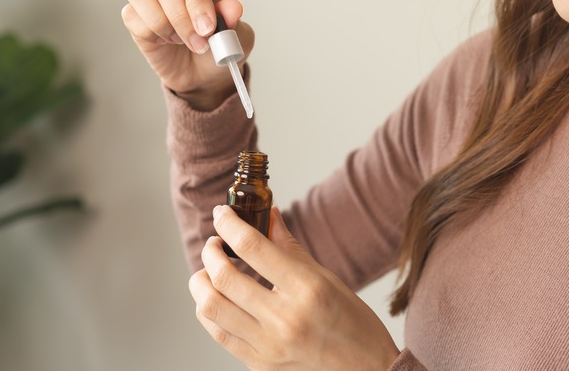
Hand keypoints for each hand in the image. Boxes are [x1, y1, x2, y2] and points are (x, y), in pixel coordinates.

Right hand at [121, 0, 254, 110]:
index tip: (207, 29)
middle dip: (181, 19)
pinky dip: (148, 34)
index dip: (199, 0)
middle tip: (198, 45)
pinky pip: (131, 15)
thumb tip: (233, 8)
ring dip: (162, 25)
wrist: (203, 74)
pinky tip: (164, 41)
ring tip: (180, 41)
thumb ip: (235, 23)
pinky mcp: (136, 12)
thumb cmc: (220, 49)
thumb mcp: (238, 39)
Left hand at [189, 206, 399, 370]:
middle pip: (223, 278)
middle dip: (210, 253)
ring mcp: (269, 346)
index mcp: (306, 289)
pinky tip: (216, 298)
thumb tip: (268, 214)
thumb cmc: (353, 322)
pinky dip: (208, 310)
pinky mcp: (259, 364)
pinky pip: (218, 333)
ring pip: (210, 308)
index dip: (229, 224)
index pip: (252, 247)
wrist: (367, 369)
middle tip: (215, 244)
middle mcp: (284, 319)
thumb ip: (289, 247)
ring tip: (209, 271)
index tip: (222, 214)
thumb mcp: (326, 277)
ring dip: (200, 282)